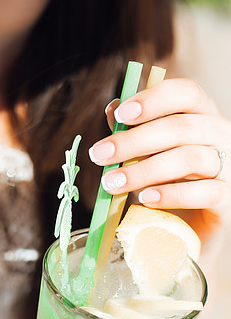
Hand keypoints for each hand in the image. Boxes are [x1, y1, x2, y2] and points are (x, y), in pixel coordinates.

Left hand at [89, 78, 230, 242]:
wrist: (188, 226)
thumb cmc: (168, 181)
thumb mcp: (149, 152)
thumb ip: (133, 131)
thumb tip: (112, 108)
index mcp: (202, 114)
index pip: (186, 92)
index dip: (154, 99)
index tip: (121, 115)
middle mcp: (221, 134)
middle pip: (181, 128)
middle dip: (134, 141)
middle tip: (99, 155)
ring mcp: (229, 166)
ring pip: (190, 159)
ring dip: (144, 171)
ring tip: (113, 183)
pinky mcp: (228, 198)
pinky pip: (204, 193)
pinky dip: (171, 195)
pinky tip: (145, 198)